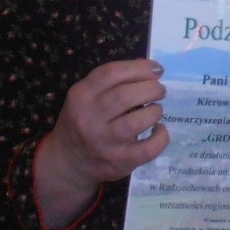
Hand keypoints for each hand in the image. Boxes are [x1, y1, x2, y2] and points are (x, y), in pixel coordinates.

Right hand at [35, 59, 167, 226]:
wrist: (68, 161)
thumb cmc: (83, 121)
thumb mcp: (87, 96)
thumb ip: (113, 81)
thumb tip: (151, 68)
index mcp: (81, 96)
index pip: (111, 73)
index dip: (140, 68)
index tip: (157, 69)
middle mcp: (89, 118)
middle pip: (126, 96)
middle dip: (151, 88)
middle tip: (159, 90)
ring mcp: (104, 142)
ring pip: (137, 122)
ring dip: (155, 111)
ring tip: (156, 109)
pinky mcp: (120, 161)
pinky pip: (148, 149)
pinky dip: (161, 137)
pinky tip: (159, 130)